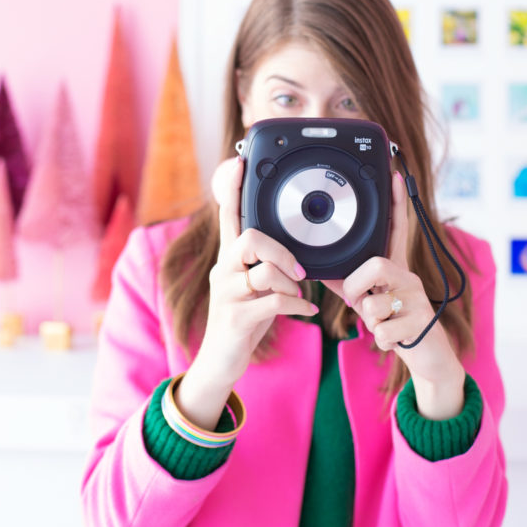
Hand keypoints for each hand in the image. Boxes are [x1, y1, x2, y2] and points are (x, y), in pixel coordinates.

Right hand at [176, 158, 314, 429]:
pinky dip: (296, 305)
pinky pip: (272, 302)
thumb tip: (294, 253)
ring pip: (263, 271)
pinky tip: (306, 310)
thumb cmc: (243, 319)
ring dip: (290, 283)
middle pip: (249, 238)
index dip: (232, 190)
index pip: (228, 217)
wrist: (220, 362)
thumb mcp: (253, 287)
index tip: (239, 164)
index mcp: (230, 259)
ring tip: (297, 295)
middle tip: (299, 270)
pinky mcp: (235, 319)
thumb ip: (266, 265)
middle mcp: (224, 270)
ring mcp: (226, 294)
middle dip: (280, 251)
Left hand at [323, 172, 464, 419]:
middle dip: (357, 286)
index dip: (395, 204)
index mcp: (396, 267)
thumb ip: (349, 285)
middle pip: (375, 264)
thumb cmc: (396, 323)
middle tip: (359, 301)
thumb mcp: (370, 301)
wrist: (430, 356)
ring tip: (385, 324)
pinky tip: (395, 339)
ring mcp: (418, 298)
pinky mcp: (422, 321)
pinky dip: (380, 340)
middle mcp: (409, 276)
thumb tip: (323, 271)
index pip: (397, 229)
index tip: (395, 175)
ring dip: (370, 321)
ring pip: (374, 304)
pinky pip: (383, 331)